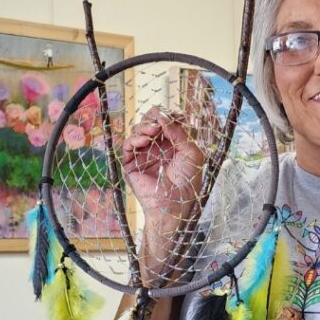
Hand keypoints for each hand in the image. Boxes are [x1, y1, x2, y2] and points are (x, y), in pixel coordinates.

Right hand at [120, 107, 204, 231]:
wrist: (176, 205)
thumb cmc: (188, 182)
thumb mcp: (192, 153)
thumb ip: (179, 133)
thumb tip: (163, 117)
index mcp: (172, 143)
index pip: (166, 121)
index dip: (169, 115)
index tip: (177, 115)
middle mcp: (156, 147)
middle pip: (149, 121)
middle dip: (155, 116)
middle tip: (161, 120)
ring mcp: (143, 154)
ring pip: (138, 130)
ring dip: (145, 126)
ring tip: (154, 130)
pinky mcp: (131, 164)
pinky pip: (127, 145)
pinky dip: (135, 139)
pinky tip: (145, 140)